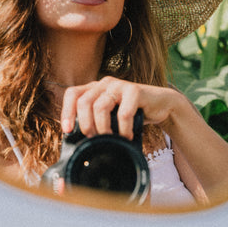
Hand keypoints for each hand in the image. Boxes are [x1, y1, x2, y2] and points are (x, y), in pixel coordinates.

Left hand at [60, 76, 177, 139]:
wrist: (160, 105)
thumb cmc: (132, 115)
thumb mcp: (110, 117)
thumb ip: (95, 122)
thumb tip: (76, 143)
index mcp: (94, 88)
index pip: (72, 94)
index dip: (66, 112)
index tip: (67, 131)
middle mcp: (104, 84)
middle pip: (84, 102)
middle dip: (85, 124)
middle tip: (93, 139)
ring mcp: (119, 85)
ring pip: (101, 107)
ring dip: (103, 128)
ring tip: (110, 139)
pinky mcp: (135, 90)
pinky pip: (124, 113)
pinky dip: (123, 130)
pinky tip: (127, 136)